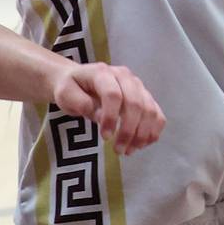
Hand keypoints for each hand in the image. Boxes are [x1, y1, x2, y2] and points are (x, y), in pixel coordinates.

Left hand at [50, 62, 164, 155]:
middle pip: (135, 102)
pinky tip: (141, 144)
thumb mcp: (66, 95)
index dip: (112, 117)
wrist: (79, 80)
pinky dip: (153, 130)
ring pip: (149, 109)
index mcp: (103, 73)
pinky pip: (157, 113)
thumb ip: (81, 103)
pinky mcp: (145, 96)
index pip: (113, 94)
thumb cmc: (71, 88)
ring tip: (129, 151)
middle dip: (129, 130)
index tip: (105, 137)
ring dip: (142, 133)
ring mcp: (138, 85)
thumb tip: (101, 117)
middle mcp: (125, 76)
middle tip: (118, 150)